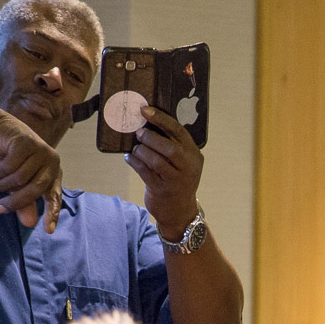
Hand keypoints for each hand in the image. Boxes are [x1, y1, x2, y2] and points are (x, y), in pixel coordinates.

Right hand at [0, 114, 63, 232]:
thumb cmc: (10, 158)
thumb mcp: (17, 183)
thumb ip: (24, 202)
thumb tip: (29, 224)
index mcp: (53, 173)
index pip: (55, 196)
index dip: (52, 213)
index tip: (48, 230)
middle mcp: (51, 161)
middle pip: (35, 189)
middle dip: (14, 202)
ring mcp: (40, 150)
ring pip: (20, 178)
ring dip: (1, 185)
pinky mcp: (26, 142)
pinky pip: (10, 165)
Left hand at [124, 107, 203, 235]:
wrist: (179, 212)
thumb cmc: (177, 181)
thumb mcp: (183, 163)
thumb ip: (173, 146)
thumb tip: (147, 124)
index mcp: (194, 155)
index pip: (179, 132)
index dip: (161, 119)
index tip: (145, 111)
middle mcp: (188, 168)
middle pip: (169, 148)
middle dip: (150, 137)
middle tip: (138, 133)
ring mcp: (176, 181)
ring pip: (156, 161)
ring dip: (142, 151)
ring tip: (135, 148)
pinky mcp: (161, 191)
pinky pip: (145, 173)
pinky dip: (135, 162)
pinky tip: (130, 158)